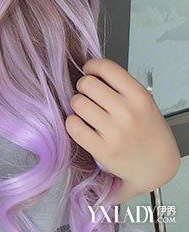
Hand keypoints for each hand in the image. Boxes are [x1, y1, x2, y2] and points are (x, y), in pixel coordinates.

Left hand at [65, 58, 180, 192]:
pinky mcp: (103, 150)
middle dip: (83, 86)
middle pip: (87, 83)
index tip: (90, 71)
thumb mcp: (143, 101)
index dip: (92, 66)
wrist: (158, 166)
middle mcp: (128, 113)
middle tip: (88, 94)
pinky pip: (73, 125)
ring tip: (86, 111)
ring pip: (77, 102)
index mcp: (139, 96)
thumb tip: (91, 72)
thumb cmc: (147, 130)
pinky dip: (72, 122)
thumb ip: (120, 86)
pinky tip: (81, 124)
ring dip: (78, 104)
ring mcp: (115, 132)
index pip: (106, 68)